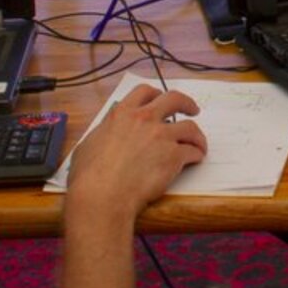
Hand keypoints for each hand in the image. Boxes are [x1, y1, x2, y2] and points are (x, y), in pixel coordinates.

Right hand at [64, 84, 206, 225]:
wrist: (103, 195)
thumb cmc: (89, 176)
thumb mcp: (89, 143)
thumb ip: (104, 131)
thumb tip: (108, 131)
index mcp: (123, 114)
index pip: (144, 92)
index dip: (156, 94)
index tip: (161, 98)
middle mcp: (145, 120)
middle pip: (174, 99)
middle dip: (187, 103)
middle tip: (192, 109)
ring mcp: (161, 136)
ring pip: (190, 127)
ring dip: (196, 135)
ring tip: (198, 143)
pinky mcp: (174, 155)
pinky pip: (193, 151)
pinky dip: (196, 154)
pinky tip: (195, 159)